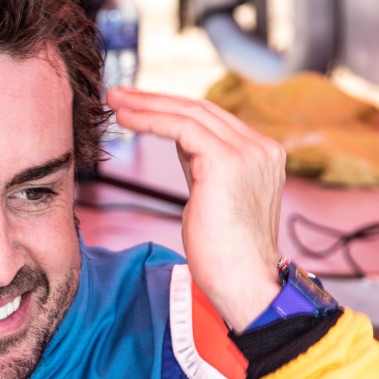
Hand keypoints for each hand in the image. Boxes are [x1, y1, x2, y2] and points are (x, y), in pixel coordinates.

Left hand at [107, 86, 285, 329]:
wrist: (243, 284)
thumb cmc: (225, 255)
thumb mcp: (214, 197)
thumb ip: (203, 164)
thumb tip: (180, 139)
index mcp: (263, 156)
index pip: (213, 120)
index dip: (173, 109)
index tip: (139, 105)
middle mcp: (261, 148)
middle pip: (202, 109)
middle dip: (156, 100)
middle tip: (119, 94)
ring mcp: (247, 153)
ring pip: (190, 113)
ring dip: (147, 105)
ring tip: (115, 101)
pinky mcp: (226, 161)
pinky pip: (181, 127)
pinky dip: (150, 120)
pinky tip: (127, 119)